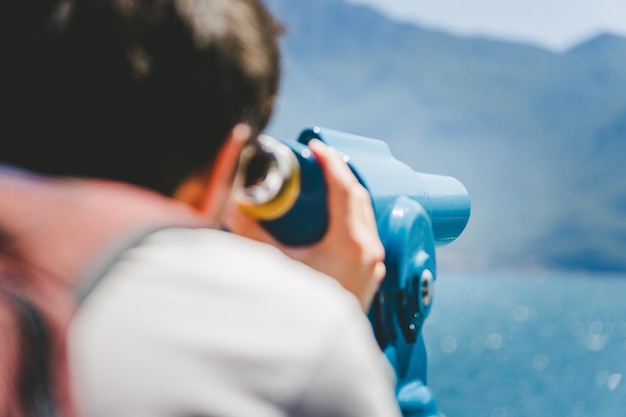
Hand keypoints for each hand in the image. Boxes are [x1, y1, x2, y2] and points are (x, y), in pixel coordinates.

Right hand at [224, 139, 385, 310]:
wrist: (322, 349)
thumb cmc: (303, 311)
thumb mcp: (277, 266)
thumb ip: (252, 237)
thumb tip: (232, 209)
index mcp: (350, 242)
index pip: (343, 187)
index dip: (328, 161)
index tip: (313, 146)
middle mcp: (368, 249)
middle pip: (358, 196)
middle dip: (338, 172)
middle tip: (317, 161)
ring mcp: (373, 262)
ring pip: (365, 214)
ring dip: (347, 194)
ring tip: (325, 183)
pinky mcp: (370, 273)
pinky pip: (366, 233)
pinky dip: (352, 216)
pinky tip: (337, 218)